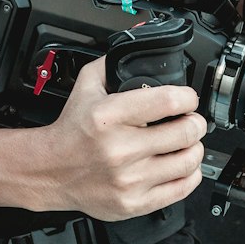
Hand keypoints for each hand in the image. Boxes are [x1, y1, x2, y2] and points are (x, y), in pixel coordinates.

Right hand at [41, 56, 206, 220]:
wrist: (49, 171)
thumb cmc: (72, 131)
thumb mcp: (87, 86)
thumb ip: (113, 63)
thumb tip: (140, 41)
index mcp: (110, 116)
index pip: (169, 100)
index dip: (188, 97)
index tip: (187, 99)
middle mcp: (120, 149)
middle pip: (186, 131)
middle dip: (195, 122)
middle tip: (189, 121)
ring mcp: (129, 179)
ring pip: (189, 160)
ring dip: (194, 148)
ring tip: (185, 143)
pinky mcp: (134, 202)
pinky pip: (182, 188)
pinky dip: (189, 174)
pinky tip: (180, 165)